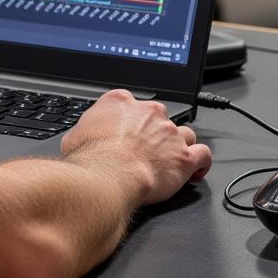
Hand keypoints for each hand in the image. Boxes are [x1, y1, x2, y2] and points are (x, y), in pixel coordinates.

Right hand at [60, 89, 211, 205]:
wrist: (108, 175)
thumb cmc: (91, 158)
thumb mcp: (74, 136)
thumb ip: (86, 130)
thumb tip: (82, 137)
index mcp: (120, 101)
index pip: (131, 104)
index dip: (131, 121)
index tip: (129, 132)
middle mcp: (149, 112)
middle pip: (160, 117)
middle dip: (155, 133)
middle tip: (145, 151)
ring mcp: (169, 133)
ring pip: (185, 133)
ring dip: (179, 146)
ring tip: (171, 161)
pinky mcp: (184, 156)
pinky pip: (203, 154)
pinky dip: (201, 163)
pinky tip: (194, 171)